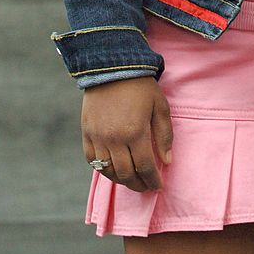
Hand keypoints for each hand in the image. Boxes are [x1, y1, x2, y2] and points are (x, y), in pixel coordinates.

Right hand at [81, 76, 172, 192]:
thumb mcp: (160, 106)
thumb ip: (164, 135)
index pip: (145, 167)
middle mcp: (114, 139)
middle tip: (146, 186)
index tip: (158, 186)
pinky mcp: (86, 133)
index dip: (153, 180)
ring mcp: (98, 137)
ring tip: (131, 180)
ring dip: (121, 180)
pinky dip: (102, 169)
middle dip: (138, 185)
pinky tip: (112, 170)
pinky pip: (92, 160)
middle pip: (126, 174)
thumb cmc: (141, 86)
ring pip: (108, 171)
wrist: (111, 67)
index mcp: (135, 132)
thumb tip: (166, 162)